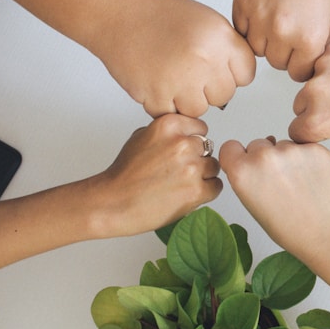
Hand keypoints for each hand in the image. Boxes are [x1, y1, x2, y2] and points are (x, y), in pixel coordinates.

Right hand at [91, 114, 221, 236]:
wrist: (113, 203)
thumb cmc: (124, 174)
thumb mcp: (141, 136)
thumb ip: (168, 132)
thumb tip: (188, 133)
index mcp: (169, 125)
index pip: (201, 128)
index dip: (193, 142)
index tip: (184, 152)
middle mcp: (182, 144)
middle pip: (209, 148)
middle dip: (198, 159)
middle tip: (179, 171)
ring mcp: (191, 168)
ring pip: (214, 167)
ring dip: (203, 176)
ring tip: (181, 184)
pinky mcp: (196, 191)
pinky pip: (216, 187)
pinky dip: (206, 192)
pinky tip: (186, 194)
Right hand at [93, 0, 255, 117]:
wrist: (118, 10)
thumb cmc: (160, 14)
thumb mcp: (207, 22)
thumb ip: (227, 50)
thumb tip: (239, 79)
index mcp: (220, 38)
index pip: (246, 74)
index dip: (231, 73)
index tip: (217, 67)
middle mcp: (203, 59)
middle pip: (224, 96)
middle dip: (209, 88)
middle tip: (189, 70)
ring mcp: (180, 80)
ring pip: (200, 109)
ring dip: (186, 99)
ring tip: (171, 75)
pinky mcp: (156, 95)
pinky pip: (172, 115)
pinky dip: (164, 104)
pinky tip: (157, 81)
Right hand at [219, 137, 329, 258]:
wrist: (327, 234)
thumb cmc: (291, 229)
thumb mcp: (253, 206)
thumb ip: (246, 178)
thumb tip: (251, 158)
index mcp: (242, 172)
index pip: (230, 147)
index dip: (239, 156)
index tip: (247, 164)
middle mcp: (263, 157)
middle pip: (257, 144)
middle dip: (265, 158)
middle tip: (279, 182)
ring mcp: (291, 149)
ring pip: (283, 144)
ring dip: (288, 157)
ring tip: (299, 184)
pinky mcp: (315, 148)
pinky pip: (305, 146)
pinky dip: (308, 158)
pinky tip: (313, 179)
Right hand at [232, 0, 329, 81]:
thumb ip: (320, 42)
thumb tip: (309, 60)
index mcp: (309, 38)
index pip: (299, 72)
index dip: (301, 63)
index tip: (300, 54)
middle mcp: (282, 31)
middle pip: (276, 63)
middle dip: (284, 51)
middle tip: (290, 30)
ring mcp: (258, 17)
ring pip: (256, 49)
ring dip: (265, 39)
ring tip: (277, 17)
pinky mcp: (241, 1)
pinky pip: (241, 29)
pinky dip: (250, 24)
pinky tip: (265, 7)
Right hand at [289, 38, 329, 144]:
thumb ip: (327, 133)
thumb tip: (315, 126)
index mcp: (318, 121)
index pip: (295, 130)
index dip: (309, 131)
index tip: (319, 127)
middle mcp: (315, 94)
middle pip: (299, 105)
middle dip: (314, 107)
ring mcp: (322, 69)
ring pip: (309, 82)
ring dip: (322, 86)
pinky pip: (322, 62)